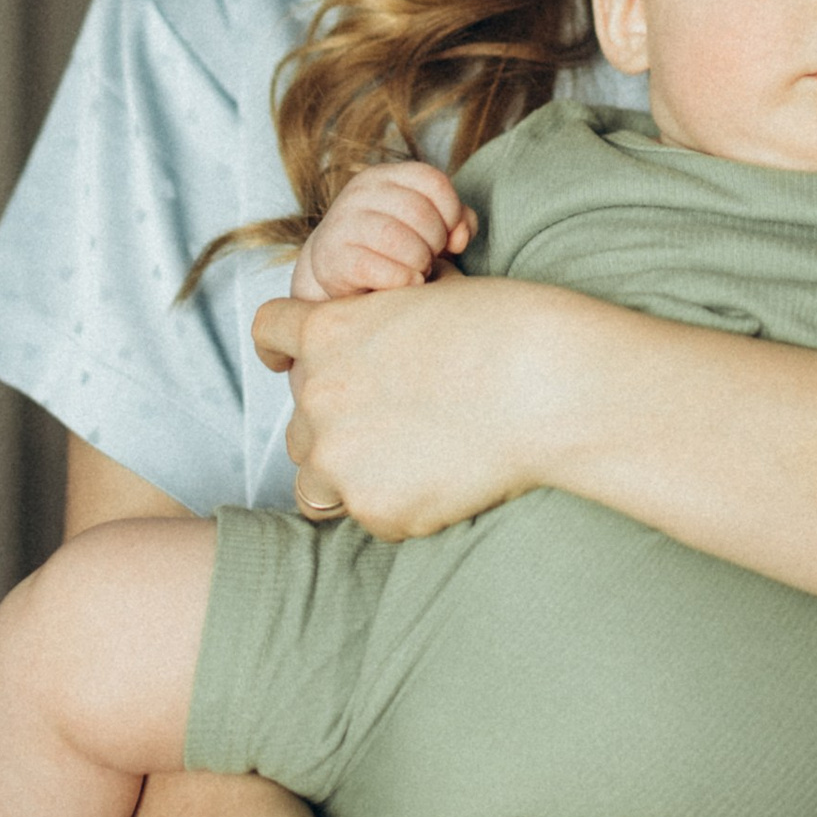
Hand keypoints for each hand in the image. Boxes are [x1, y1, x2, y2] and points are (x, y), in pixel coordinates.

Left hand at [252, 270, 582, 536]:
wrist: (546, 385)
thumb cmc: (504, 328)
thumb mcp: (424, 299)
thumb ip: (376, 321)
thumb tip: (373, 332)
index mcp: (326, 332)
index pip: (270, 332)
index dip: (286, 347)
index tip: (296, 360)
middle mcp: (317, 396)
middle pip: (297, 421)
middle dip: (335, 424)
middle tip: (397, 423)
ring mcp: (340, 458)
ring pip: (315, 481)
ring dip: (348, 476)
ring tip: (409, 464)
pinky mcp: (376, 509)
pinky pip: (371, 517)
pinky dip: (400, 506)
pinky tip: (445, 481)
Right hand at [294, 159, 475, 304]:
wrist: (335, 270)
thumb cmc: (391, 246)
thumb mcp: (424, 224)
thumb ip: (456, 220)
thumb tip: (460, 236)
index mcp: (384, 176)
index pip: (433, 181)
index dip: (451, 212)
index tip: (448, 236)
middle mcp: (360, 192)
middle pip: (419, 212)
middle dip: (435, 242)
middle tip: (430, 258)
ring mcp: (342, 223)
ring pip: (397, 239)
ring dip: (420, 262)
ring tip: (419, 271)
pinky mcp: (333, 258)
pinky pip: (376, 267)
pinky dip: (402, 279)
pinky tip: (407, 282)